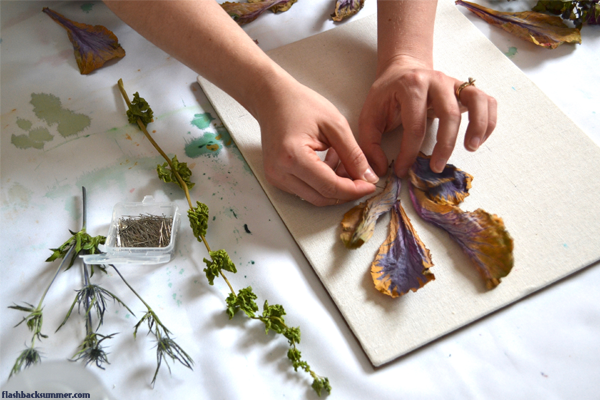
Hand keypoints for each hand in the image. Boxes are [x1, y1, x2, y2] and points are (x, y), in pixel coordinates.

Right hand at [256, 78, 377, 205]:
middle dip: (345, 192)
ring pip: (314, 197)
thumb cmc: (300, 104)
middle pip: (321, 197)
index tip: (371, 185)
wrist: (272, 98)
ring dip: (334, 187)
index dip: (353, 190)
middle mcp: (280, 171)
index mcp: (293, 156)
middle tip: (362, 179)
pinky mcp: (276, 177)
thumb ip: (353, 154)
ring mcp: (275, 177)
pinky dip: (322, 183)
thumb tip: (368, 177)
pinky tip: (328, 163)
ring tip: (342, 161)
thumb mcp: (335, 124)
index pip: (329, 186)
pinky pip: (305, 190)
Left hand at [358, 56, 496, 176]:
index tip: (403, 170)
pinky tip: (479, 139)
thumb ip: (369, 143)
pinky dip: (489, 120)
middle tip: (436, 167)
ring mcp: (454, 83)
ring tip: (471, 148)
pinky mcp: (465, 88)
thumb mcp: (369, 115)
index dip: (409, 153)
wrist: (402, 69)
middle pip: (449, 114)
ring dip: (478, 126)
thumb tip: (380, 171)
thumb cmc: (387, 95)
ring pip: (476, 101)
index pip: (414, 125)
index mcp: (411, 86)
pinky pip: (487, 101)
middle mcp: (436, 80)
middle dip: (444, 145)